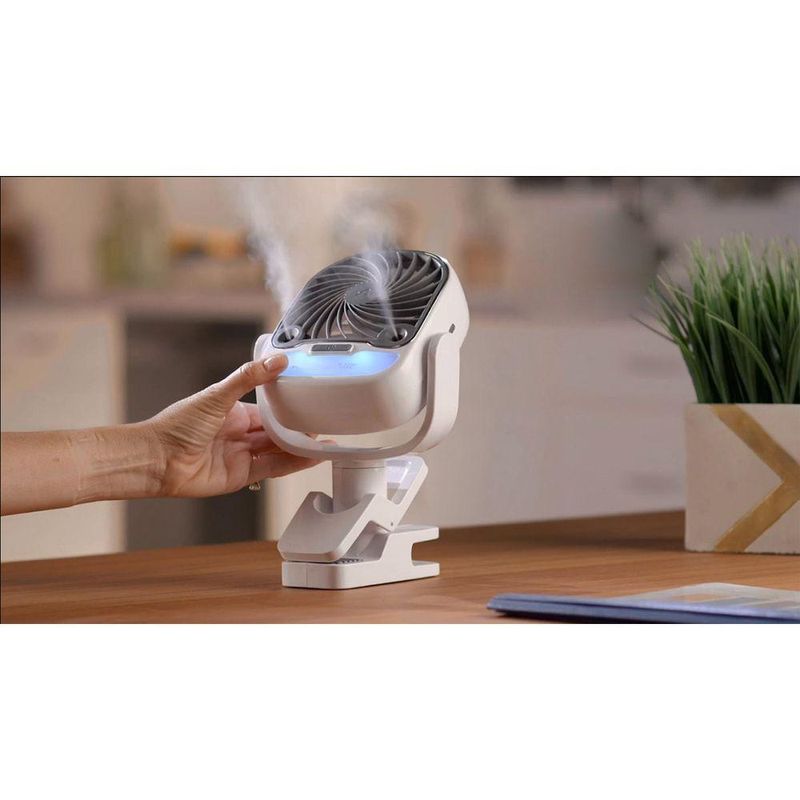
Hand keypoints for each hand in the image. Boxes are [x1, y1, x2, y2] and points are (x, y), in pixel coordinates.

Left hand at [147, 355, 319, 497]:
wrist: (156, 460)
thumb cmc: (177, 426)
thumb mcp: (217, 395)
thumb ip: (248, 378)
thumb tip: (277, 360)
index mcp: (233, 412)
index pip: (269, 410)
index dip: (290, 408)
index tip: (310, 403)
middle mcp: (239, 434)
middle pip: (277, 432)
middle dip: (299, 430)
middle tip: (324, 425)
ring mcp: (240, 456)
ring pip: (278, 451)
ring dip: (301, 448)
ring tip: (326, 443)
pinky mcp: (241, 476)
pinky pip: (272, 469)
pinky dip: (292, 464)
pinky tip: (310, 458)